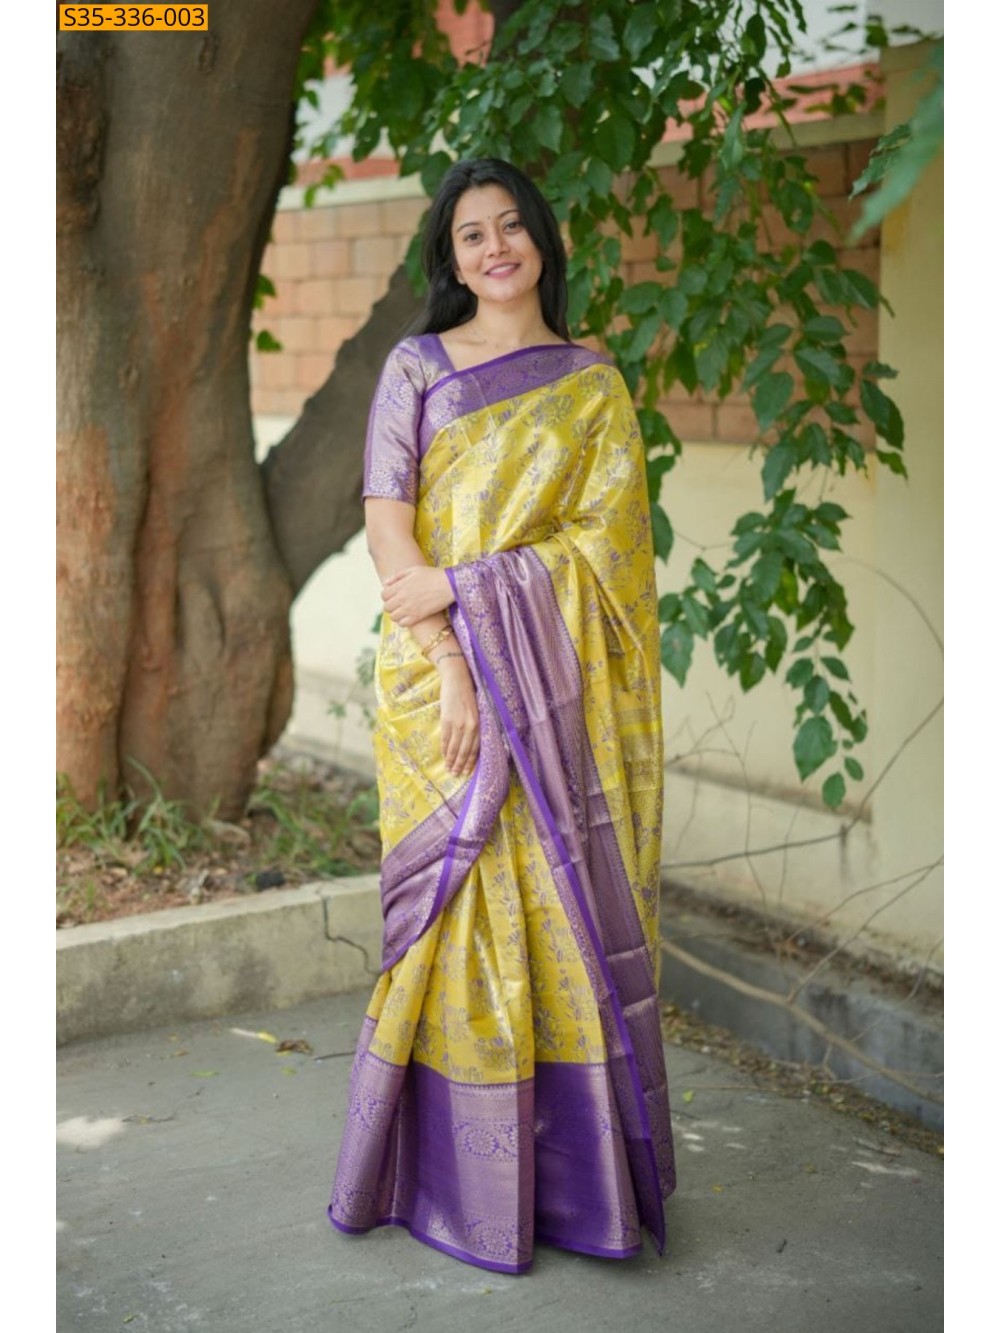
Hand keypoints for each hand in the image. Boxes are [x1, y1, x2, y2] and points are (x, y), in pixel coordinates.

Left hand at [382, 566, 453, 626]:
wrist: (449, 585)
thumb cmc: (432, 575)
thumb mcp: (413, 570)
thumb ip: (397, 576)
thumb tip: (385, 584)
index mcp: (400, 586)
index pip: (383, 595)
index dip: (387, 596)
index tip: (394, 596)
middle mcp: (402, 598)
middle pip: (387, 607)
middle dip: (391, 606)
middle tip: (399, 604)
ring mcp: (409, 608)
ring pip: (393, 617)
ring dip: (396, 614)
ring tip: (403, 611)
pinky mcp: (418, 616)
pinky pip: (403, 624)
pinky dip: (403, 621)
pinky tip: (409, 617)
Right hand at [437, 656, 478, 775]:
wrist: (457, 678)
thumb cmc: (469, 692)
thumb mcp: (477, 709)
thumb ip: (475, 725)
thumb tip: (472, 741)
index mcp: (480, 723)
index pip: (475, 748)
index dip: (470, 761)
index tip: (467, 772)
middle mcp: (470, 725)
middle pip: (464, 751)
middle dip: (460, 765)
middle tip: (456, 775)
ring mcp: (457, 723)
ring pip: (454, 747)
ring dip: (451, 760)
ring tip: (449, 769)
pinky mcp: (447, 720)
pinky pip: (445, 739)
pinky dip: (444, 749)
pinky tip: (444, 756)